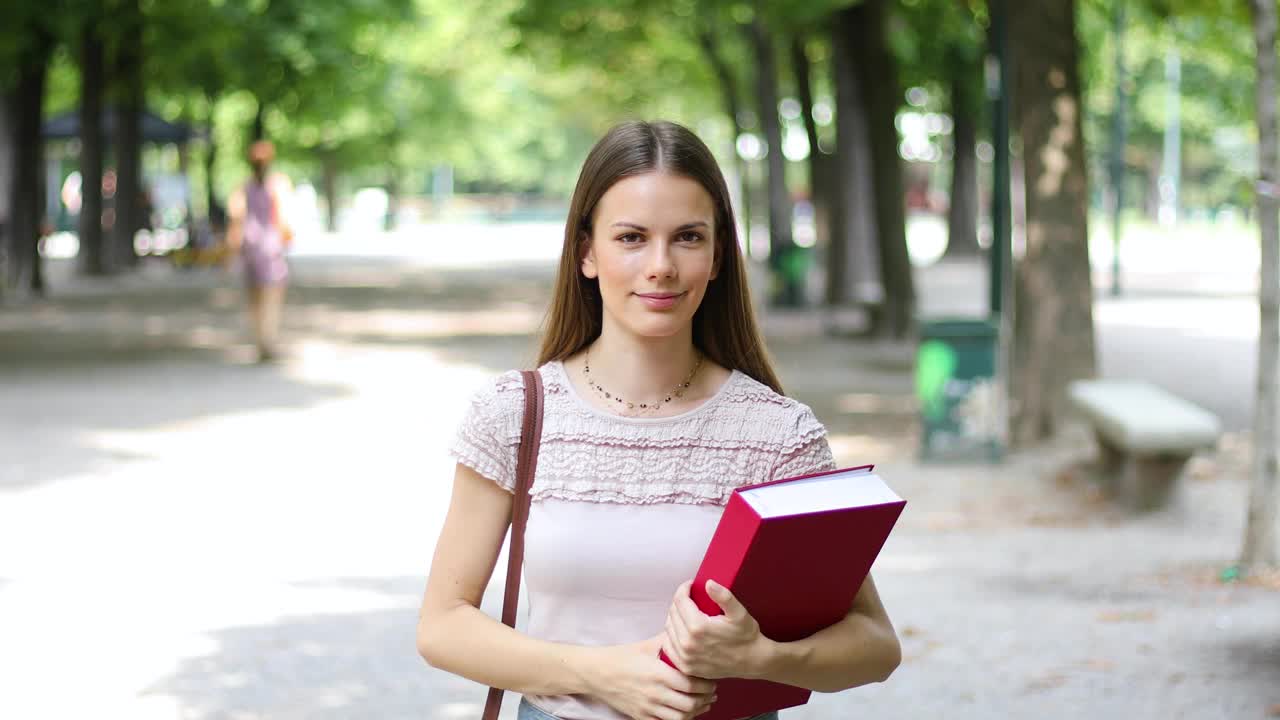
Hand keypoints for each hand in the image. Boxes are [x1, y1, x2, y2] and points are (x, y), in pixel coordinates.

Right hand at [589, 633, 716, 719]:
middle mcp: (655, 693)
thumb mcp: (646, 645)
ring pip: (681, 718)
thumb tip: (687, 632)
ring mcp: (648, 708)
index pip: (692, 684)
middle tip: (712, 692)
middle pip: (690, 703)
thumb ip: (669, 640)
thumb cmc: (622, 657)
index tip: (712, 680)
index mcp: (658, 674)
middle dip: (705, 699)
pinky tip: (685, 712)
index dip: (706, 684)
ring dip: (696, 712)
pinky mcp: (641, 717)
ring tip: (702, 704)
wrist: (597, 673)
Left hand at [661, 580, 769, 679]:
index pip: (680, 600)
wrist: (752, 661)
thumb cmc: (746, 636)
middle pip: (673, 613)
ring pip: (668, 628)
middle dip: (680, 601)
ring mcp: (685, 657)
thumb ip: (724, 596)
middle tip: (690, 598)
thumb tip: (708, 583)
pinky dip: (671, 635)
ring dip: (674, 617)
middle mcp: (688, 643)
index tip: (690, 585)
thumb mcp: (739, 613)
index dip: (684, 588)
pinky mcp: (686, 667)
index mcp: (698, 627)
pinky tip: (681, 630)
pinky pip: (668, 646)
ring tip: (686, 612)